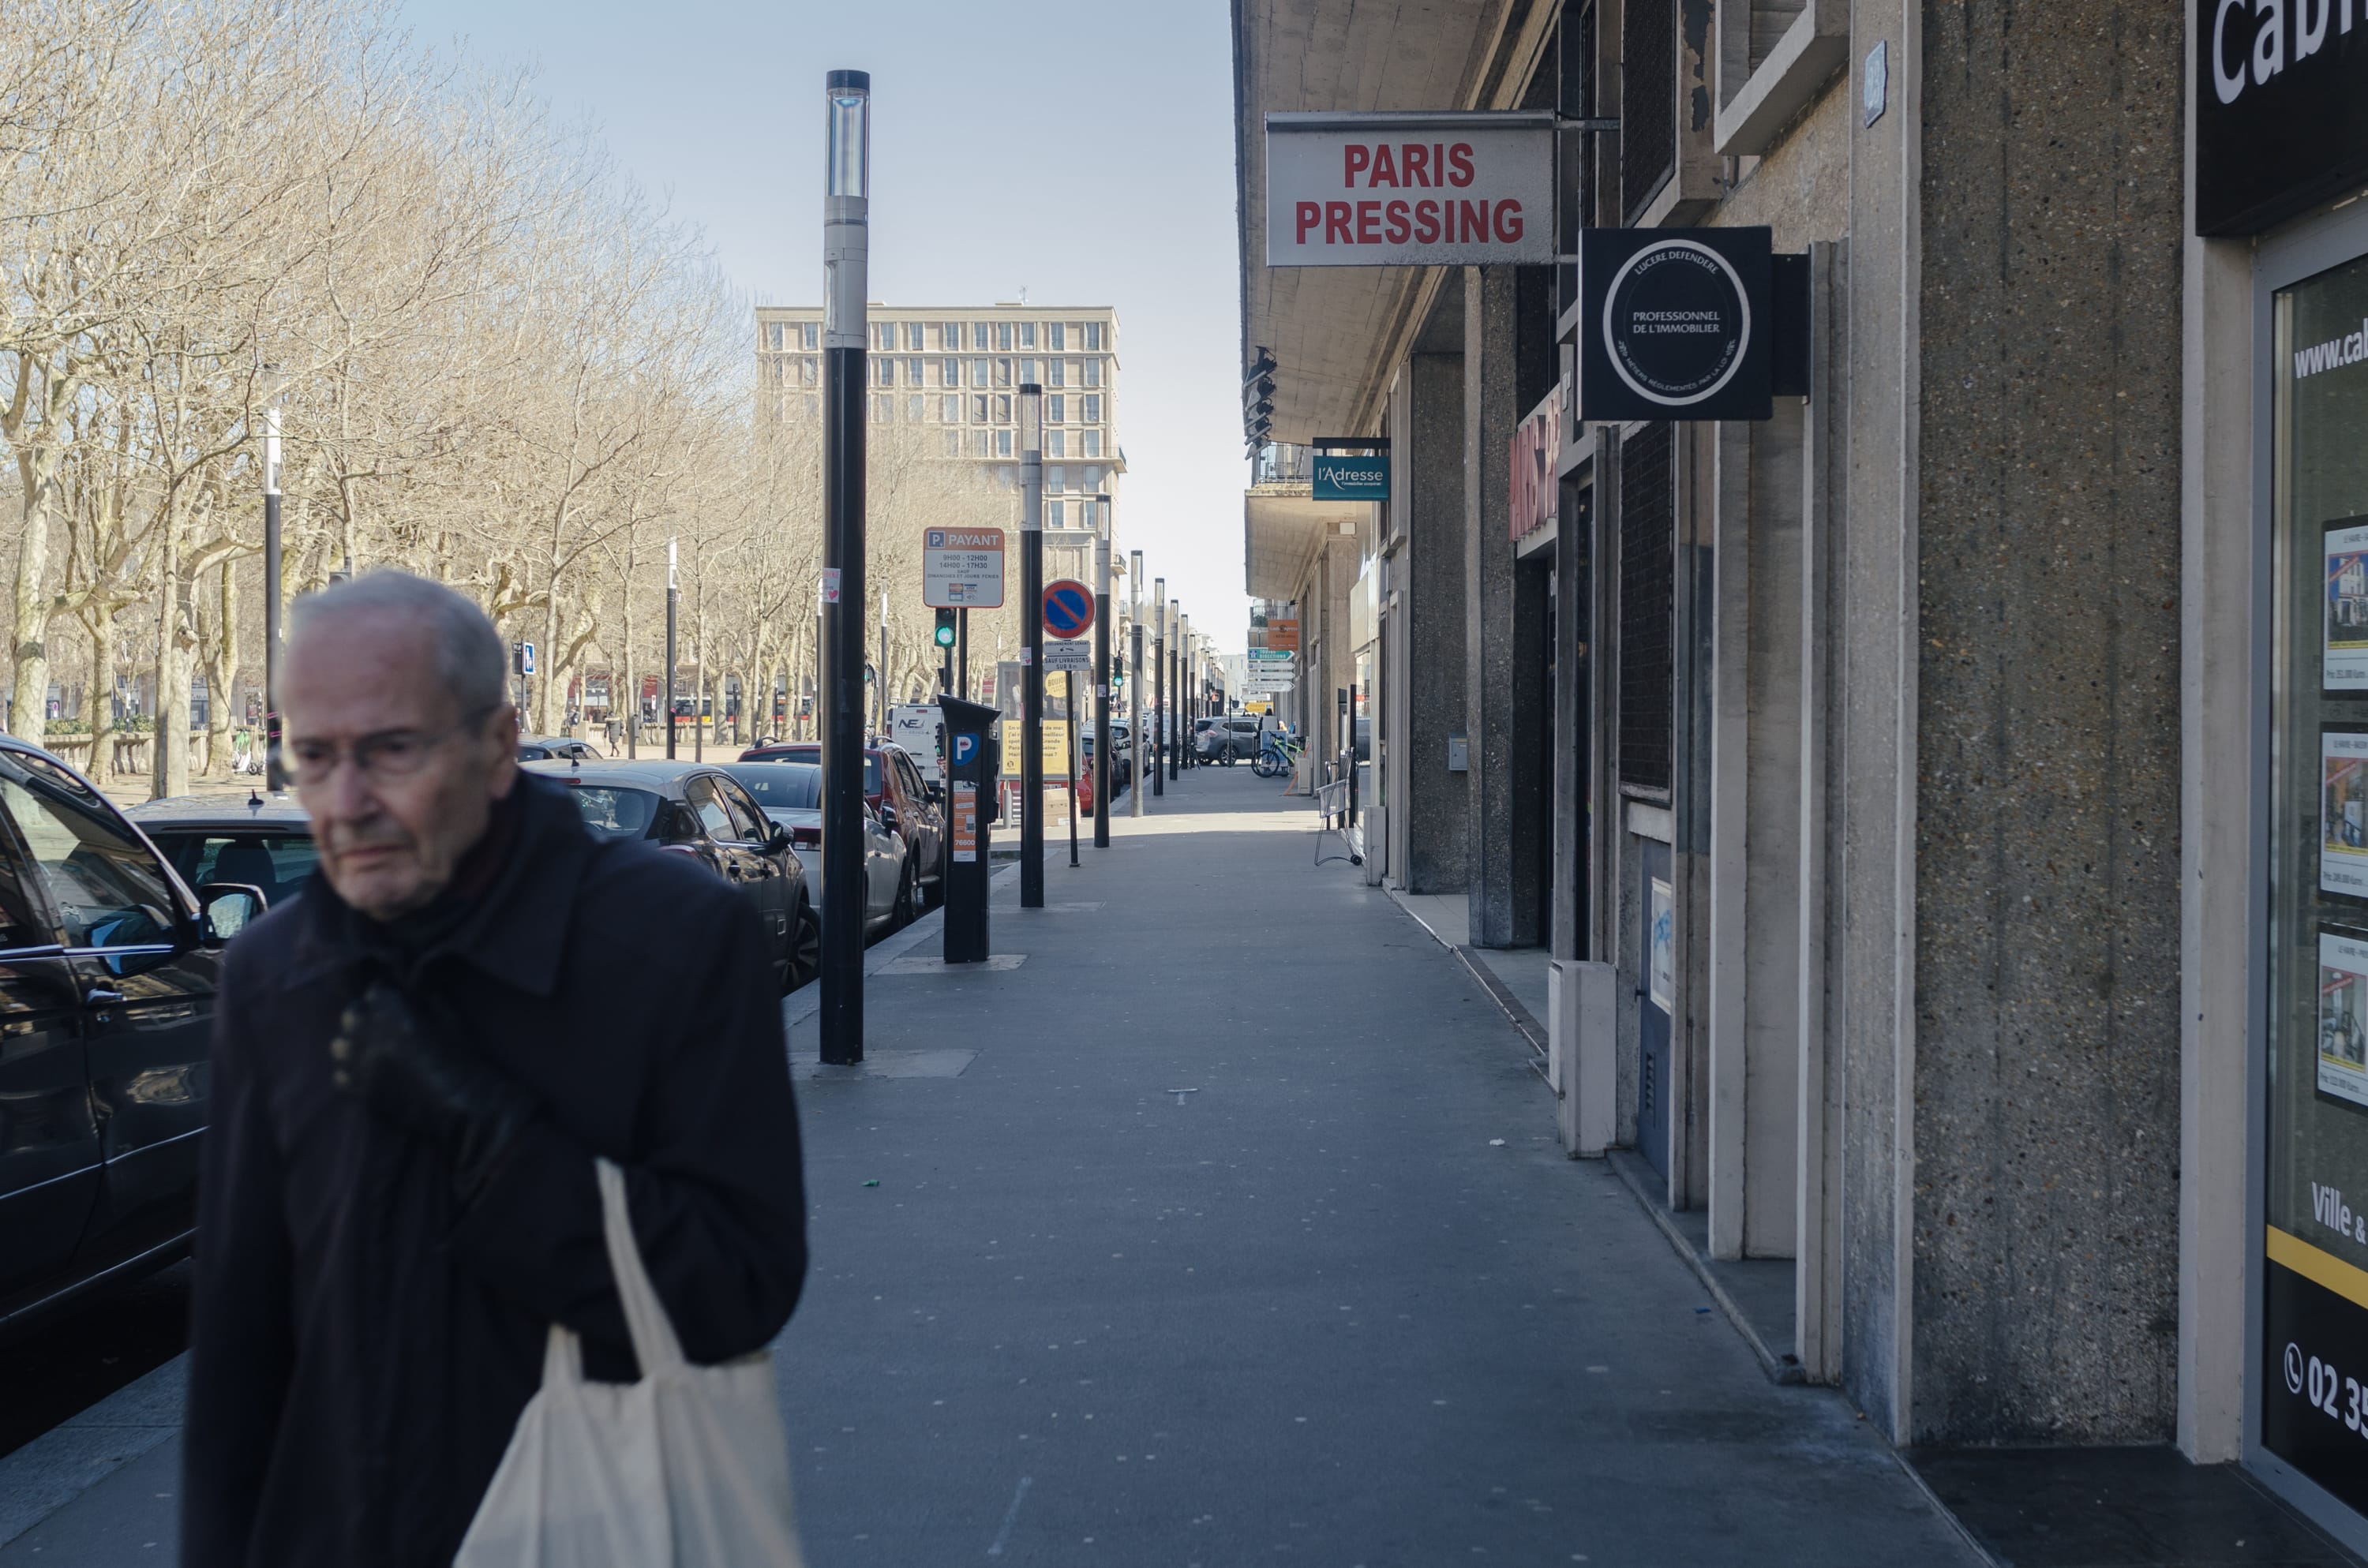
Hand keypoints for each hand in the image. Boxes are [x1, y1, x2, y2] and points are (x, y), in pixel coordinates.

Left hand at [330, 980, 535, 1197]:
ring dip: (353, 1045)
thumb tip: (416, 995)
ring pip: (339, 1046)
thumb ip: (426, 1002)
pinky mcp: (359, 1090)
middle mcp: (367, 1031)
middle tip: (381, 1026)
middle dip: (365, 1016)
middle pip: (351, 1014)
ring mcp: (359, 1062)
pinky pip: (341, 1077)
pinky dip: (351, 1074)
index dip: (386, 995)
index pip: (375, 990)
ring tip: (370, 1052)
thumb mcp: (448, 1017)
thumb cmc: (460, 1056)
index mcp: (390, 1008)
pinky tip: (369, 1076)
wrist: (459, 1101)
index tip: (394, 1001)